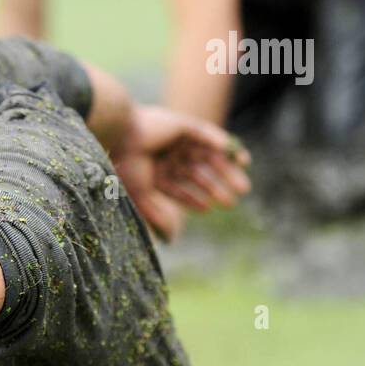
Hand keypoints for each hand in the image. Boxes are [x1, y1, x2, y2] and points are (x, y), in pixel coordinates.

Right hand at [110, 104, 250, 240]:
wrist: (120, 135)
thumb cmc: (125, 165)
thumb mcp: (142, 194)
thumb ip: (157, 215)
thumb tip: (170, 240)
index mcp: (152, 171)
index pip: (177, 186)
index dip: (193, 198)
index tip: (209, 209)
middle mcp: (165, 155)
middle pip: (197, 172)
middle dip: (217, 185)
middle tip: (237, 198)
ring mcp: (174, 140)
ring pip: (206, 155)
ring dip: (227, 169)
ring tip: (243, 186)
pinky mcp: (182, 125)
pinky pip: (206, 135)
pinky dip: (222, 145)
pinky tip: (240, 160)